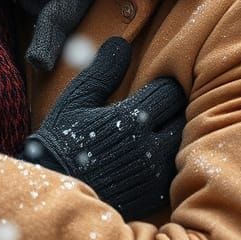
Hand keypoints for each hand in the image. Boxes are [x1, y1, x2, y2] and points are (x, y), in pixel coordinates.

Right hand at [22, 37, 185, 220]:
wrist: (54, 191)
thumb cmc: (62, 140)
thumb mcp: (76, 100)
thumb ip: (102, 71)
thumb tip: (122, 43)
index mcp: (132, 120)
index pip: (170, 91)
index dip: (164, 85)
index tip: (154, 86)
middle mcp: (149, 149)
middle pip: (185, 117)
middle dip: (175, 109)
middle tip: (161, 106)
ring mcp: (155, 175)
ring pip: (186, 144)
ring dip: (176, 133)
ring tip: (161, 128)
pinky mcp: (154, 196)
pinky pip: (178, 170)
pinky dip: (172, 158)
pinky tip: (154, 154)